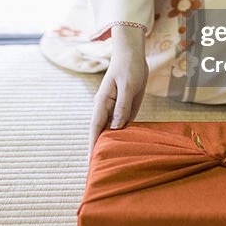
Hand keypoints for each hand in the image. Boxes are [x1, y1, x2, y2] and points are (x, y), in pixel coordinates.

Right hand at [88, 25, 148, 159]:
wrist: (133, 54)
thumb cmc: (129, 68)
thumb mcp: (128, 86)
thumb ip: (123, 107)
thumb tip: (117, 128)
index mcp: (103, 104)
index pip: (96, 130)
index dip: (94, 146)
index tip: (92, 163)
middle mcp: (107, 109)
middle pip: (102, 133)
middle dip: (101, 150)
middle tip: (102, 171)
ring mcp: (116, 109)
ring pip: (113, 131)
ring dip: (113, 145)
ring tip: (114, 164)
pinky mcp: (125, 108)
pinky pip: (124, 125)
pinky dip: (124, 136)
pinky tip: (127, 148)